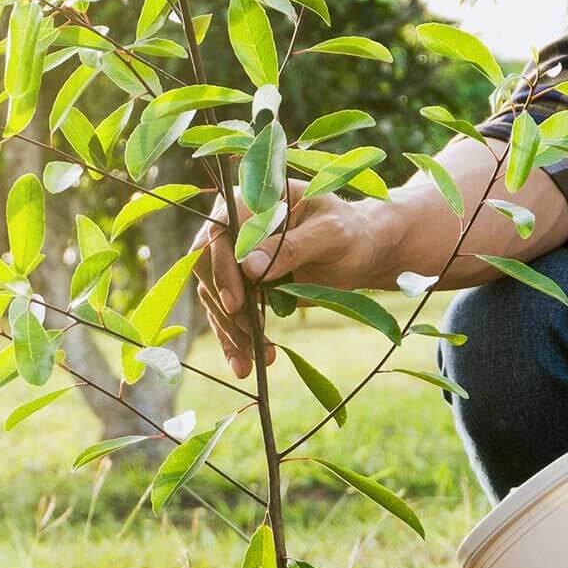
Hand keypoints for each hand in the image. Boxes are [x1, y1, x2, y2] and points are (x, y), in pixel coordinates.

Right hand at [190, 180, 380, 377]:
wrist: (359, 251)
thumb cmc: (349, 233)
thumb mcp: (331, 234)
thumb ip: (292, 246)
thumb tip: (248, 267)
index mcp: (253, 202)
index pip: (219, 233)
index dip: (221, 268)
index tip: (236, 303)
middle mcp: (235, 228)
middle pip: (207, 268)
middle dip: (225, 307)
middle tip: (249, 336)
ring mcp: (235, 259)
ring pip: (214, 297)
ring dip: (230, 332)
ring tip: (253, 362)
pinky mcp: (242, 287)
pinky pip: (227, 316)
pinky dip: (234, 342)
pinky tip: (245, 365)